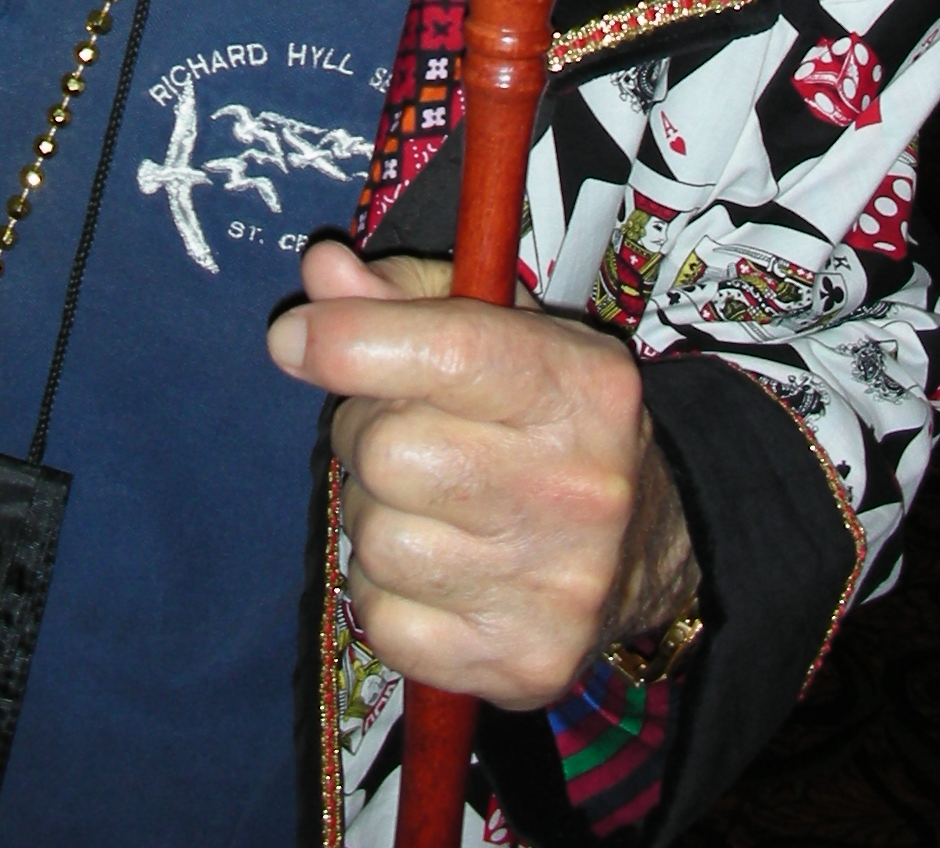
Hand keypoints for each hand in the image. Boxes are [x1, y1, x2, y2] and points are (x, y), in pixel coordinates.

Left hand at [266, 242, 695, 709]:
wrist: (646, 543)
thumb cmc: (548, 415)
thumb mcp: (502, 327)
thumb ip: (406, 294)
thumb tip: (321, 277)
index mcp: (580, 386)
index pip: (446, 351)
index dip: (348, 341)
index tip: (293, 338)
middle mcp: (577, 487)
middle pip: (388, 451)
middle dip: (365, 433)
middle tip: (402, 432)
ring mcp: (554, 587)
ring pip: (375, 540)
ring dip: (374, 515)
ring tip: (424, 502)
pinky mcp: (522, 662)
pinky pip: (381, 619)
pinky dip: (384, 591)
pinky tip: (434, 565)